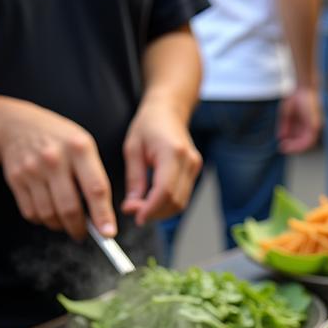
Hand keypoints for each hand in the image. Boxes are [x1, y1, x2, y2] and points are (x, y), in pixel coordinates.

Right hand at [0, 102, 115, 240]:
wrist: (17, 125)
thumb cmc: (60, 141)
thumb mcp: (83, 147)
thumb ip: (94, 178)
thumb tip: (101, 219)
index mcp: (79, 148)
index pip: (95, 189)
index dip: (103, 215)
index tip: (108, 234)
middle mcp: (54, 158)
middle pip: (69, 207)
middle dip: (79, 228)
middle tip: (84, 233)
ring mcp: (32, 168)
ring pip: (49, 214)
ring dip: (61, 226)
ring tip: (67, 221)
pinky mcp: (15, 179)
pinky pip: (32, 213)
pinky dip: (43, 220)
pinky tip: (49, 212)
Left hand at [121, 100, 201, 224]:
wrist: (169, 110)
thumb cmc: (148, 125)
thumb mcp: (133, 149)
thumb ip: (134, 179)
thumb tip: (132, 206)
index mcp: (172, 152)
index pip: (165, 191)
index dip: (151, 209)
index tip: (136, 217)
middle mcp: (189, 161)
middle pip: (175, 201)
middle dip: (154, 213)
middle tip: (133, 211)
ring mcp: (195, 167)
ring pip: (180, 203)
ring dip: (160, 211)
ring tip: (141, 206)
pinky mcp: (194, 172)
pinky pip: (182, 196)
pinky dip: (166, 204)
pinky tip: (152, 201)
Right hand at [276, 86, 321, 153]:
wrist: (303, 88)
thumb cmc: (295, 98)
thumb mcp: (286, 113)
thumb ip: (284, 126)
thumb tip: (281, 138)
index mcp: (305, 125)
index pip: (299, 139)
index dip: (291, 144)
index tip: (281, 146)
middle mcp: (311, 127)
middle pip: (303, 142)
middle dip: (292, 147)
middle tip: (283, 148)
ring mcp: (314, 127)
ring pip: (307, 144)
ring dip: (296, 148)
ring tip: (286, 148)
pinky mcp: (315, 126)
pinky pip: (309, 140)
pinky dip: (301, 145)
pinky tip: (292, 145)